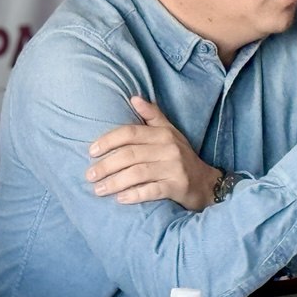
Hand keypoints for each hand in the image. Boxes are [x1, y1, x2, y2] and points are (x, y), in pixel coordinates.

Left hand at [85, 96, 218, 209]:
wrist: (206, 183)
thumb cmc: (181, 157)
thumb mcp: (170, 133)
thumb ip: (152, 116)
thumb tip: (134, 97)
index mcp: (162, 133)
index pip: (130, 133)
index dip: (108, 140)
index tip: (91, 151)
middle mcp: (168, 148)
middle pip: (130, 154)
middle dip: (106, 165)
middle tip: (89, 176)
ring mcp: (174, 168)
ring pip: (138, 173)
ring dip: (115, 182)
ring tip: (98, 190)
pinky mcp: (178, 186)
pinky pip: (152, 190)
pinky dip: (135, 195)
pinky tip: (120, 199)